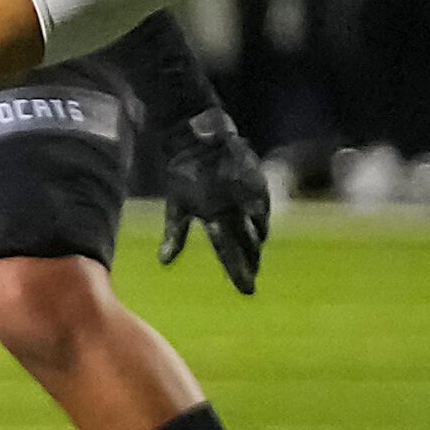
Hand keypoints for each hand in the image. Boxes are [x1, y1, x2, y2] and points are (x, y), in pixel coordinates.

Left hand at [160, 107, 268, 294]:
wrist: (202, 138)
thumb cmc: (183, 173)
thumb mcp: (176, 204)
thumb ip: (174, 235)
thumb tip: (165, 262)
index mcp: (216, 215)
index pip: (230, 252)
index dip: (239, 272)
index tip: (247, 291)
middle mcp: (238, 207)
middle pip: (250, 245)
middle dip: (251, 264)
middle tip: (250, 278)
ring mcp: (253, 196)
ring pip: (259, 229)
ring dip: (256, 246)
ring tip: (253, 259)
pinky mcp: (261, 185)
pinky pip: (264, 212)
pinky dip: (260, 225)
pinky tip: (257, 232)